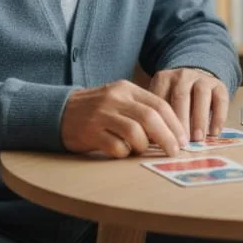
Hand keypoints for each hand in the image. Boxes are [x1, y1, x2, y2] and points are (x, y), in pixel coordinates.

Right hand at [61, 79, 187, 157]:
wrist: (58, 111)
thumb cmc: (97, 109)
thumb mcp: (120, 99)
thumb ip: (142, 109)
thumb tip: (172, 131)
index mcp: (126, 88)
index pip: (159, 104)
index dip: (175, 124)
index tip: (183, 139)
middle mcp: (115, 98)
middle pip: (150, 118)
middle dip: (167, 137)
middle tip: (174, 151)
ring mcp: (101, 115)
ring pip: (135, 132)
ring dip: (144, 146)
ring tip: (141, 150)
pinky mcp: (89, 132)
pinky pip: (116, 147)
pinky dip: (124, 153)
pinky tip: (122, 152)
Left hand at [149, 68, 228, 142]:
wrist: (195, 81)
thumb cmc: (173, 100)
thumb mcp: (161, 101)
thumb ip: (158, 116)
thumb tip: (154, 142)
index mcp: (164, 79)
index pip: (161, 98)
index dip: (162, 120)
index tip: (163, 139)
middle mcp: (183, 75)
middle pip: (181, 96)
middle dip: (181, 120)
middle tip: (181, 142)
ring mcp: (202, 78)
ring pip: (202, 95)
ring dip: (199, 118)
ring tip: (198, 139)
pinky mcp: (219, 85)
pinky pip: (221, 100)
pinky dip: (218, 117)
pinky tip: (214, 133)